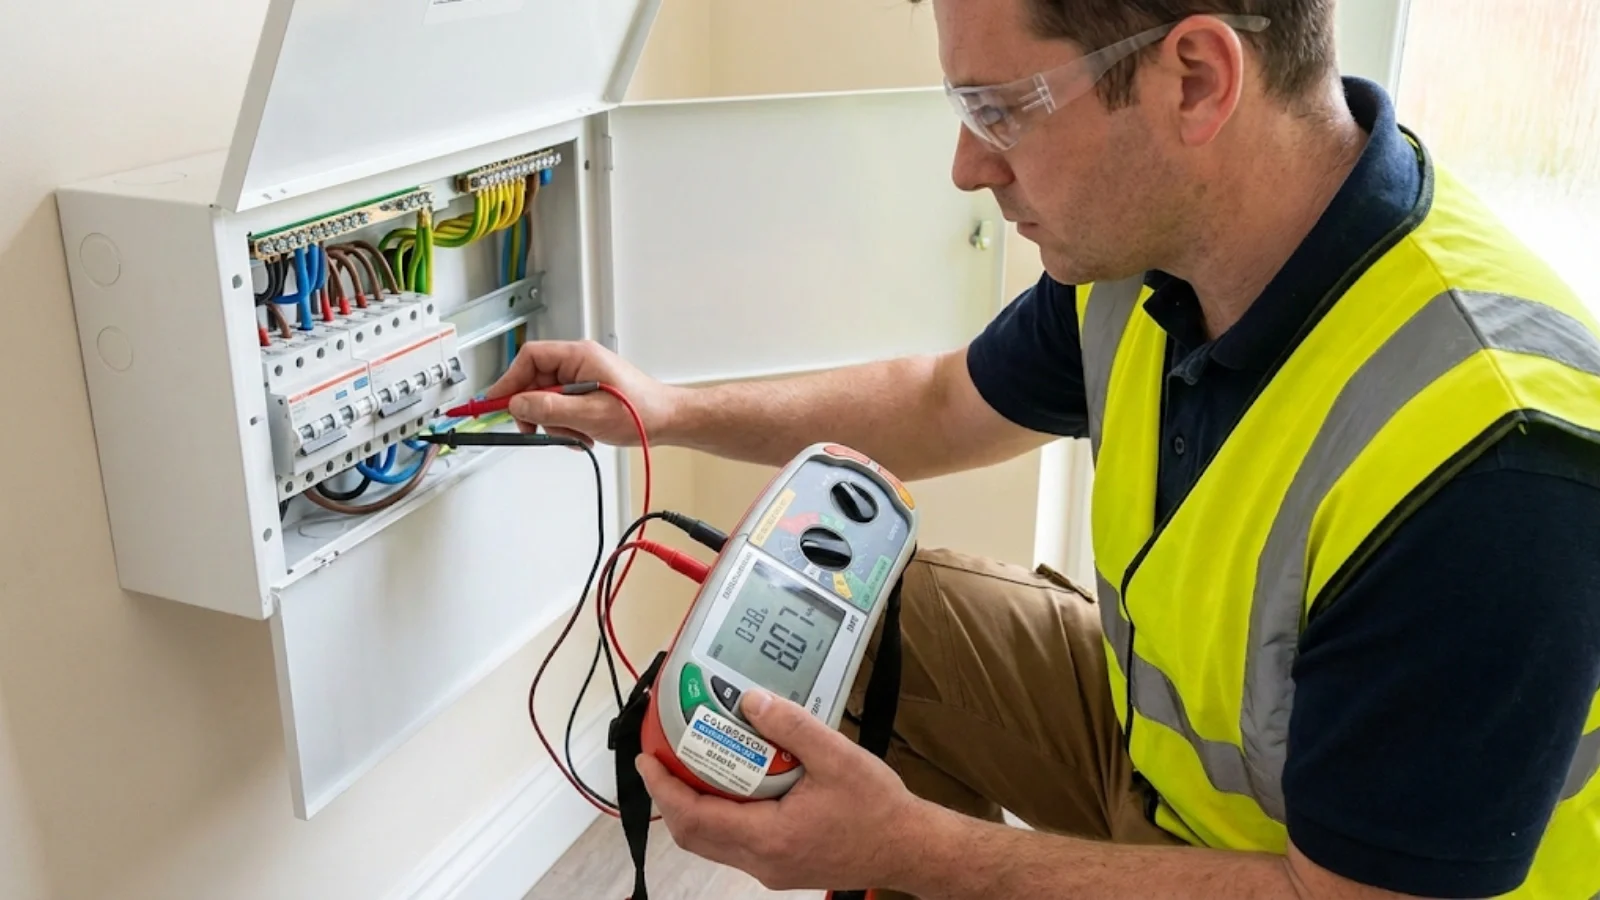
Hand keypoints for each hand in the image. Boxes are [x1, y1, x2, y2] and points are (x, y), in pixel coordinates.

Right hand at [482, 339, 678, 444]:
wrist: (668, 421)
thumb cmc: (640, 411)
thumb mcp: (588, 413)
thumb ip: (549, 408)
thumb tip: (517, 403)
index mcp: (578, 356)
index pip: (530, 358)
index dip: (510, 380)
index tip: (497, 402)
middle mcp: (578, 363)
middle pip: (535, 381)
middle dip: (537, 410)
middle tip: (538, 430)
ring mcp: (582, 378)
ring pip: (547, 399)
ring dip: (555, 423)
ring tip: (576, 435)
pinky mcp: (587, 393)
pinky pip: (562, 408)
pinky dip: (567, 426)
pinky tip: (584, 435)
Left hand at [637, 688, 925, 892]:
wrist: (909, 848)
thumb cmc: (877, 807)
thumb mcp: (837, 757)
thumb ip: (792, 726)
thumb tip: (750, 700)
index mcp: (768, 837)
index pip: (694, 817)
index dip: (663, 788)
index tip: (647, 759)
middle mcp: (761, 861)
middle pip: (693, 836)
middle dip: (669, 797)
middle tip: (661, 759)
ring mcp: (769, 869)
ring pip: (711, 843)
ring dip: (693, 807)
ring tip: (689, 766)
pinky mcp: (780, 866)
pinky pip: (733, 844)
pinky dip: (719, 816)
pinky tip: (731, 784)